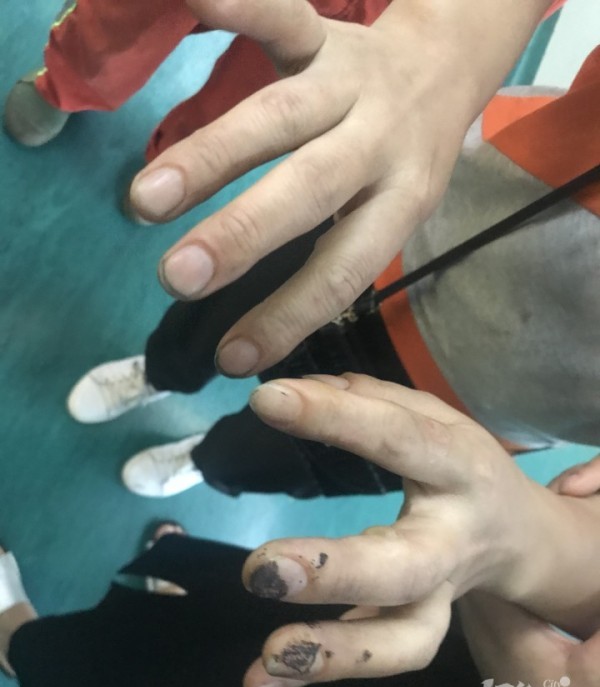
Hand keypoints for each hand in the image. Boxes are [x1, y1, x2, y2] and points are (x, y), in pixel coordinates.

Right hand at [129, 0, 551, 376]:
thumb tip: (256, 341)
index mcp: (400, 200)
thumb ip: (333, 259)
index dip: (289, 315)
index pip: (344, 267)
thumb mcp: (393, 216)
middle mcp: (376, 142)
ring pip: (277, 119)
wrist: (442, 71)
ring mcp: (347, 83)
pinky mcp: (321, 35)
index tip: (232, 358)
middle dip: (242, 236)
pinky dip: (237, 6)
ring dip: (210, 157)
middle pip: (309, 189)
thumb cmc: (403, 165)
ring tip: (146, 199)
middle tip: (177, 279)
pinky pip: (280, 16)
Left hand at [240, 374, 599, 686]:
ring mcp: (439, 596)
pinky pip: (378, 657)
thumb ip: (370, 400)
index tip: (269, 401)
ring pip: (405, 639)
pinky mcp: (419, 627)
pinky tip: (260, 678)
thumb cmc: (460, 468)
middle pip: (405, 568)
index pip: (399, 439)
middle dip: (336, 572)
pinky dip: (317, 672)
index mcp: (458, 468)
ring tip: (268, 653)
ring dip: (335, 653)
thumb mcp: (433, 420)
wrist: (518, 536)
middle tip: (262, 571)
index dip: (336, 418)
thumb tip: (299, 388)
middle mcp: (451, 541)